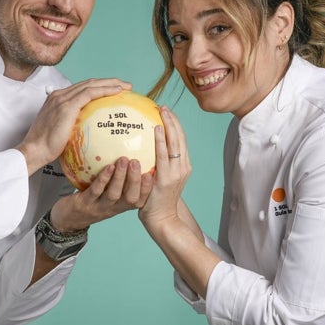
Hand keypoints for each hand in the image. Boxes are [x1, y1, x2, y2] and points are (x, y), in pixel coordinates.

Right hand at [16, 78, 130, 174]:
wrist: (34, 150)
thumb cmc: (46, 147)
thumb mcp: (62, 132)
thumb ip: (74, 126)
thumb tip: (90, 133)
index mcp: (57, 99)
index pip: (82, 89)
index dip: (99, 87)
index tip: (113, 90)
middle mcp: (59, 95)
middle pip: (88, 83)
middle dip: (108, 82)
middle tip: (124, 85)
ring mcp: (62, 99)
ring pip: (91, 84)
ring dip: (110, 83)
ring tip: (125, 86)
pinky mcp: (67, 106)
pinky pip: (90, 93)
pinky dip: (105, 90)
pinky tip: (117, 92)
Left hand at [49, 156, 152, 231]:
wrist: (65, 220)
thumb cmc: (89, 201)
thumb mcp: (105, 194)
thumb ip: (116, 180)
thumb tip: (127, 154)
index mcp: (120, 206)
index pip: (139, 200)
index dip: (147, 189)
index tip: (153, 173)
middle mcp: (112, 209)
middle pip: (130, 198)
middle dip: (135, 180)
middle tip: (137, 162)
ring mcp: (98, 207)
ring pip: (114, 194)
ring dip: (120, 177)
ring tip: (123, 160)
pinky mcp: (84, 204)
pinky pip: (96, 191)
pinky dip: (103, 179)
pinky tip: (108, 167)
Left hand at [138, 106, 191, 230]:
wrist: (162, 218)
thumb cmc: (156, 197)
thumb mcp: (159, 177)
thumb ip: (156, 162)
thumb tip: (141, 145)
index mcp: (183, 164)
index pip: (180, 139)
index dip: (175, 123)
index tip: (166, 111)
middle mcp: (183, 166)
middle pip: (181, 137)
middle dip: (173, 120)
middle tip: (163, 106)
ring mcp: (176, 172)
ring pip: (176, 143)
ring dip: (170, 125)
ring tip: (162, 111)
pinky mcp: (167, 178)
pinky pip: (164, 155)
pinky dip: (161, 140)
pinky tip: (156, 129)